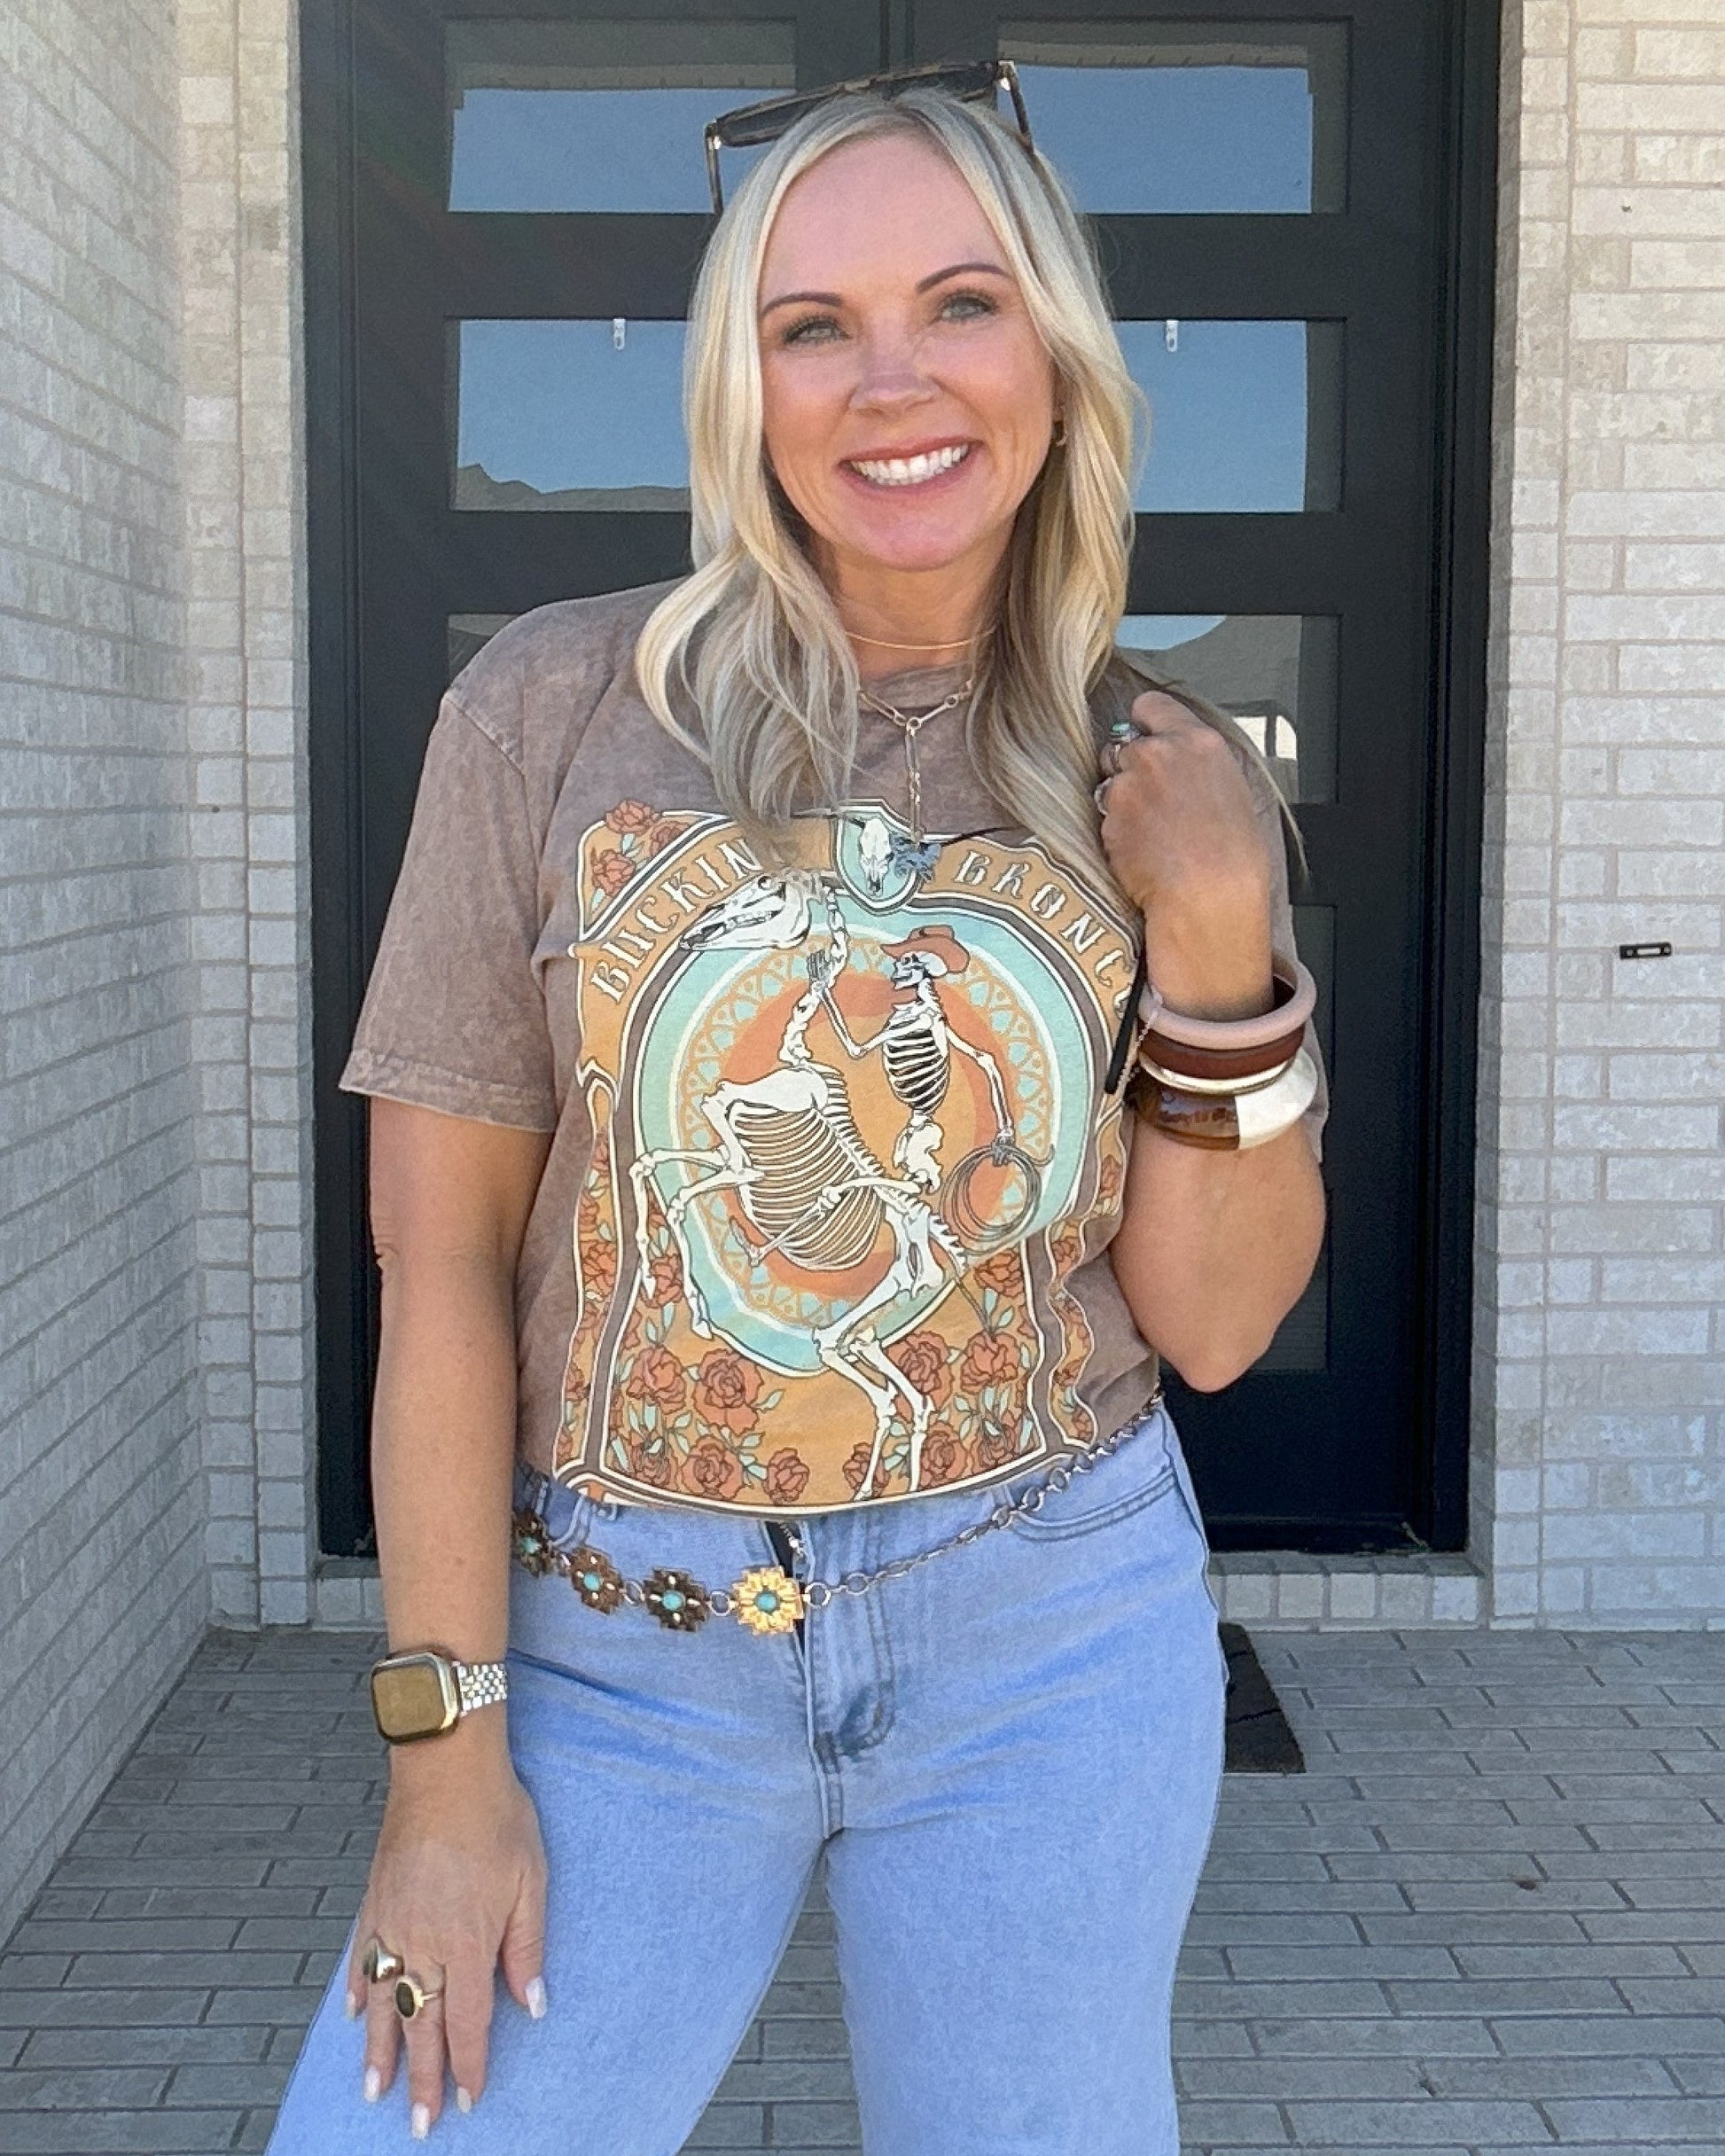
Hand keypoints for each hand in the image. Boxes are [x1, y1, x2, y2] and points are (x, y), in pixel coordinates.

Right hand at [345, 1733, 546, 2135]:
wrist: (445, 1767)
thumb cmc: (496, 1817)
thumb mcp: (531, 1881)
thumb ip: (526, 1947)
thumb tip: (532, 2003)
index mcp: (466, 1944)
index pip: (466, 2024)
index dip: (467, 2066)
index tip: (467, 2099)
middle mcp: (423, 1944)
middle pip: (420, 2027)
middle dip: (421, 2079)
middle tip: (419, 2125)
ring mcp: (392, 1925)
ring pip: (382, 2004)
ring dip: (380, 2051)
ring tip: (376, 2092)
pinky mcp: (374, 1902)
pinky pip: (362, 1959)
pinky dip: (358, 1991)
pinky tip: (355, 2016)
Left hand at [1099, 690, 1274, 1018]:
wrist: (1210, 894)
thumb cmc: (1233, 856)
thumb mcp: (1232, 791)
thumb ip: (1198, 765)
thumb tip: (1183, 763)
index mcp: (1199, 742)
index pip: (1151, 705)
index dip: (1144, 724)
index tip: (1143, 736)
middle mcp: (1158, 754)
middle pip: (1123, 744)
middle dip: (1128, 767)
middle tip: (1149, 799)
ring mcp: (1128, 784)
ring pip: (1109, 780)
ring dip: (1119, 799)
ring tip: (1149, 831)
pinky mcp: (1108, 816)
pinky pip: (1104, 816)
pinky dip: (1114, 829)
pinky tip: (1139, 850)